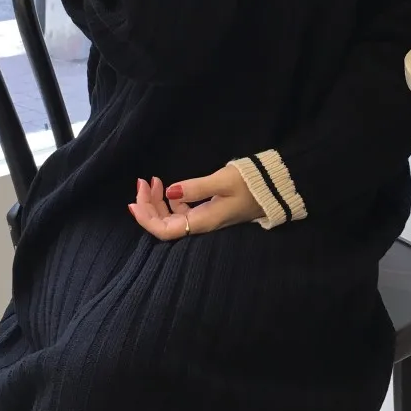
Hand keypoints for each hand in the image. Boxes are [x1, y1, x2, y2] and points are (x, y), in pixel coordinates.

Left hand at [128, 168, 263, 240]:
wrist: (274, 188)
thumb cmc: (250, 184)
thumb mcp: (223, 180)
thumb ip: (196, 186)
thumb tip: (170, 190)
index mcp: (203, 222)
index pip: (164, 230)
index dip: (146, 218)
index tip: (136, 198)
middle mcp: (201, 225)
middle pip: (164, 225)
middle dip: (149, 206)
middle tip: (142, 182)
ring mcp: (205, 219)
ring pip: (172, 218)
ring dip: (158, 202)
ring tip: (153, 181)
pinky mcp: (210, 211)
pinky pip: (183, 211)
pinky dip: (172, 200)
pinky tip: (171, 188)